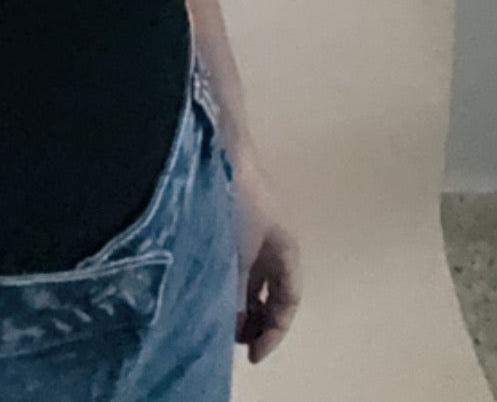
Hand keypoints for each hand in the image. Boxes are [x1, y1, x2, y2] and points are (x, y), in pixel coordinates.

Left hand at [227, 144, 302, 363]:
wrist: (215, 142)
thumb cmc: (231, 198)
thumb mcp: (234, 253)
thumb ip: (236, 289)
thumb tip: (233, 321)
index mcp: (286, 247)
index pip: (289, 300)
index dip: (274, 332)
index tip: (252, 354)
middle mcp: (274, 238)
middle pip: (271, 290)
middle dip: (255, 318)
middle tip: (232, 338)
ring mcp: (253, 225)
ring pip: (252, 275)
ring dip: (240, 299)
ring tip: (217, 317)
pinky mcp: (231, 212)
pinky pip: (236, 258)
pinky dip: (228, 278)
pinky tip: (207, 285)